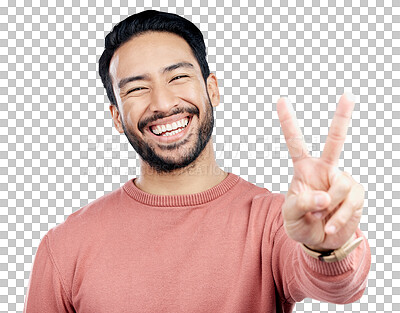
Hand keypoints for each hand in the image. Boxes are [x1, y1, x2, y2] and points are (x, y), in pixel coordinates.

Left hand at [276, 93, 363, 250]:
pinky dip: (339, 217)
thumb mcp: (290, 216)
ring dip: (330, 207)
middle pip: (335, 141)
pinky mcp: (356, 194)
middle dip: (342, 118)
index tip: (281, 99)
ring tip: (321, 217)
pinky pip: (351, 202)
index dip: (288, 122)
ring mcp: (341, 180)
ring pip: (341, 184)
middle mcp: (324, 169)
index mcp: (303, 169)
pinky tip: (331, 225)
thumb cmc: (301, 224)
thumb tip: (324, 196)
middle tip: (349, 94)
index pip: (295, 142)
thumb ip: (300, 204)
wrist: (320, 241)